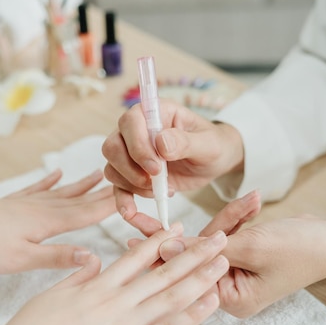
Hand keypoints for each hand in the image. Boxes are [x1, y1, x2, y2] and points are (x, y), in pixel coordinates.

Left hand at [0, 169, 115, 272]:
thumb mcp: (22, 259)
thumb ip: (58, 257)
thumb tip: (94, 257)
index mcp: (48, 222)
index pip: (88, 213)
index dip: (112, 205)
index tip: (135, 195)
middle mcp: (40, 208)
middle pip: (78, 200)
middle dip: (103, 192)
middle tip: (126, 181)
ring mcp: (24, 203)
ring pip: (60, 192)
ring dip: (81, 185)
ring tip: (98, 174)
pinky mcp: (9, 202)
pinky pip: (35, 189)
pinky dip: (48, 181)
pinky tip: (55, 173)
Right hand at [101, 99, 243, 232]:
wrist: (212, 162)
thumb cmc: (212, 145)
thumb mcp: (208, 143)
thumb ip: (186, 141)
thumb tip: (161, 143)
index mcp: (154, 113)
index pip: (130, 122)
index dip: (137, 146)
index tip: (157, 167)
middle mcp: (136, 130)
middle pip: (113, 146)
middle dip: (131, 169)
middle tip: (156, 181)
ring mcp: (130, 153)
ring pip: (112, 167)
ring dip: (132, 185)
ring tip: (162, 190)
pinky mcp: (132, 174)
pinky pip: (117, 186)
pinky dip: (122, 200)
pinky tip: (132, 212)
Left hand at [160, 209, 325, 318]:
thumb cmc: (300, 249)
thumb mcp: (250, 247)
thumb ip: (204, 249)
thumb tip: (163, 248)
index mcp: (232, 300)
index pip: (187, 279)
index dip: (162, 258)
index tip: (134, 240)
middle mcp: (231, 289)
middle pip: (194, 260)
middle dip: (186, 234)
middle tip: (144, 216)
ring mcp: (237, 272)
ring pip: (213, 242)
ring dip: (229, 218)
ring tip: (250, 200)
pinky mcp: (244, 255)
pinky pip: (230, 235)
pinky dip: (238, 218)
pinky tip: (254, 201)